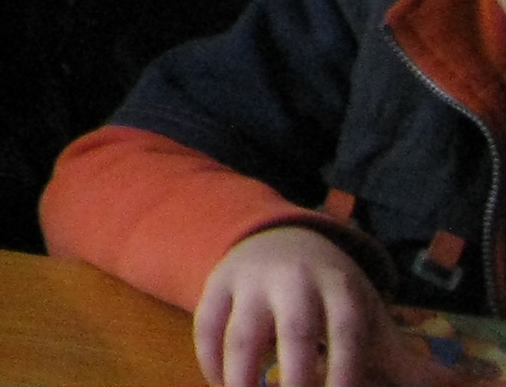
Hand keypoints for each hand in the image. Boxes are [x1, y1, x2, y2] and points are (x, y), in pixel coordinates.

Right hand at [194, 224, 400, 386]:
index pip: (347, 332)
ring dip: (243, 379)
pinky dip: (210, 362)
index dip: (346, 371)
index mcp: (340, 286)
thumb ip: (404, 361)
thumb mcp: (370, 316)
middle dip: (296, 378)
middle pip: (295, 331)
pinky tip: (223, 386)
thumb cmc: (334, 293)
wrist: (283, 238)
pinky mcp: (216, 284)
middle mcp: (294, 279)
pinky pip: (206, 325)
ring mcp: (250, 280)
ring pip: (241, 332)